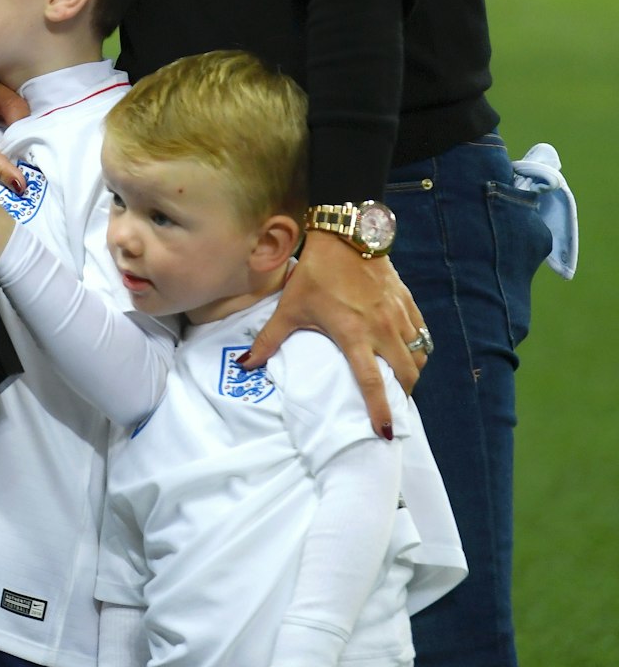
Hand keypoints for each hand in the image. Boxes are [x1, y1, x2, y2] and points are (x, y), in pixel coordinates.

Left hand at [240, 230, 424, 435]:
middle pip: (407, 373)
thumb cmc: (315, 273)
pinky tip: (407, 349)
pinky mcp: (407, 300)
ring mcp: (398, 314)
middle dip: (404, 395)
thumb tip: (245, 364)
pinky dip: (418, 346)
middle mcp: (382, 329)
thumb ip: (270, 340)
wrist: (345, 235)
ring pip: (418, 354)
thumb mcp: (290, 308)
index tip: (383, 432)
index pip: (372, 382)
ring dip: (412, 370)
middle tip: (394, 404)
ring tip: (400, 378)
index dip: (380, 410)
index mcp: (354, 335)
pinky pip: (422, 332)